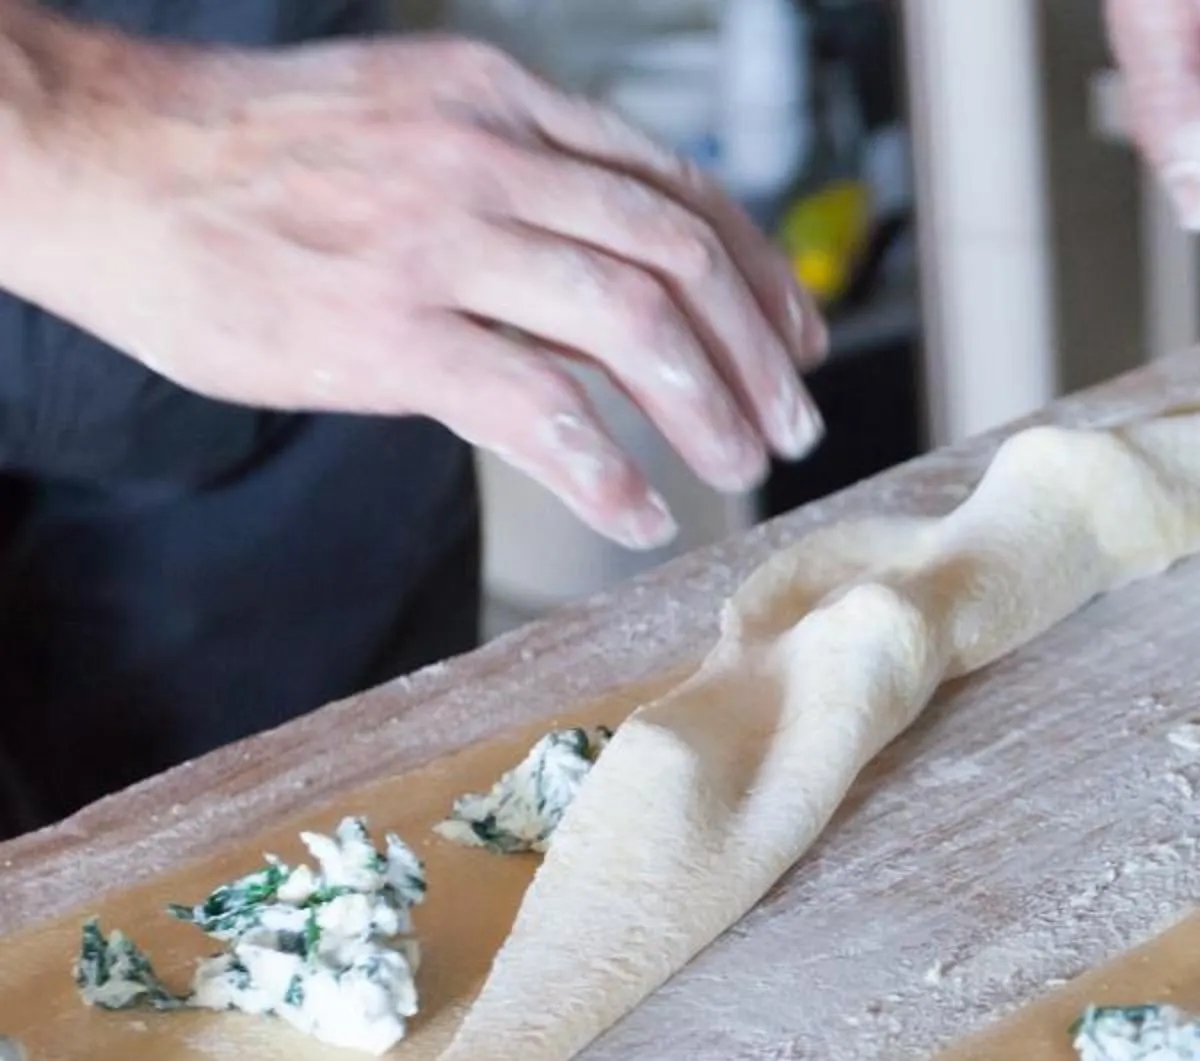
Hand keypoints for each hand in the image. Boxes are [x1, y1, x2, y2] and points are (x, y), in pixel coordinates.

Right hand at [12, 26, 826, 547]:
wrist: (92, 158)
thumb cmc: (240, 159)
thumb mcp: (404, 128)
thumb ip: (514, 192)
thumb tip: (617, 294)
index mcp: (499, 101)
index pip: (674, 185)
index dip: (757, 271)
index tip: (799, 338)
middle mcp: (486, 156)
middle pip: (677, 254)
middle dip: (757, 350)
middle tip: (793, 423)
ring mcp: (437, 240)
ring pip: (632, 320)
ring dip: (709, 405)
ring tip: (740, 468)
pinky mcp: (386, 328)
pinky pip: (538, 405)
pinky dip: (608, 468)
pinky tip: (639, 514)